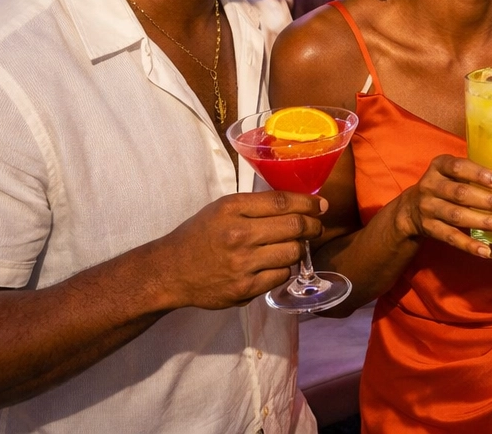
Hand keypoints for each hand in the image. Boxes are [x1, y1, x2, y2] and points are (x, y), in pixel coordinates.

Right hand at [149, 190, 325, 310]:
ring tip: (294, 245)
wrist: (170, 272)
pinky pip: (280, 276)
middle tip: (316, 226)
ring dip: (299, 248)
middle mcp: (238, 235)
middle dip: (313, 226)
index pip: (282, 202)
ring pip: (292, 253)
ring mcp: (242, 264)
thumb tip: (299, 203)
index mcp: (232, 209)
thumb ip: (257, 205)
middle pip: (294, 227)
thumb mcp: (222, 209)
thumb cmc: (199, 235)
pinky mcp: (244, 289)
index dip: (308, 203)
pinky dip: (284, 269)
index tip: (320, 205)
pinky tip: (275, 264)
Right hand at [393, 154, 491, 258]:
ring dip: (484, 222)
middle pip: (461, 194)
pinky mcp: (429, 229)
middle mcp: (430, 186)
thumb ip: (472, 173)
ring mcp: (428, 208)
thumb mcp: (450, 172)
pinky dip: (469, 245)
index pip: (459, 167)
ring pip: (457, 216)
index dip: (480, 174)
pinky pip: (450, 237)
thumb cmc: (443, 185)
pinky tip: (486, 250)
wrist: (409, 209)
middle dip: (489, 201)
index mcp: (439, 166)